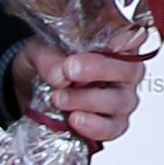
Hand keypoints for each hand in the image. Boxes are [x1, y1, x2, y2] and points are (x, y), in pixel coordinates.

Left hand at [16, 40, 141, 150]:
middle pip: (129, 70)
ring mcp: (120, 99)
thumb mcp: (39, 51)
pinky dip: (93, 126)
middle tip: (70, 70)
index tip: (112, 44)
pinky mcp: (112, 125)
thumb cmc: (46, 63)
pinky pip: (111, 128)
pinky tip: (75, 119)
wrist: (29, 88)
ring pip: (119, 101)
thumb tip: (59, 74)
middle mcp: (123, 71)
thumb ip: (49, 59)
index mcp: (114, 43)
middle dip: (99, 70)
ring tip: (60, 98)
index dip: (128, 39)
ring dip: (87, 100)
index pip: (134, 36)